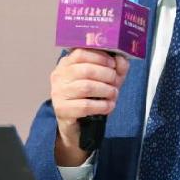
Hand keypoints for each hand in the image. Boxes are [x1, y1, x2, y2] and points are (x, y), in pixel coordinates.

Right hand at [50, 49, 129, 164]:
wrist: (77, 125)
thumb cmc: (89, 98)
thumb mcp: (104, 80)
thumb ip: (115, 67)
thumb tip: (121, 59)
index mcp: (66, 64)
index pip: (81, 53)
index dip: (100, 57)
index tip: (113, 64)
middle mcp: (59, 76)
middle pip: (86, 70)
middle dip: (106, 75)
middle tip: (115, 82)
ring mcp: (58, 93)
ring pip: (86, 87)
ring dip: (106, 90)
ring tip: (113, 94)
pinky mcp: (62, 110)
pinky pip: (85, 105)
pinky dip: (102, 106)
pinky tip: (109, 106)